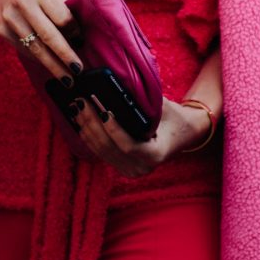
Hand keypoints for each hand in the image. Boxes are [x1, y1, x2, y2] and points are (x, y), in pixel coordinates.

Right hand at [0, 0, 80, 80]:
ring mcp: (10, 19)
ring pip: (35, 48)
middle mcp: (22, 4)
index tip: (82, 43)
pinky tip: (50, 67)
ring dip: (53, 65)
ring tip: (67, 79)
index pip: (62, 17)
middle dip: (65, 55)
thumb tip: (81, 37)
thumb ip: (63, 10)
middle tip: (78, 70)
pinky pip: (25, 51)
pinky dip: (40, 60)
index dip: (74, 32)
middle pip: (48, 35)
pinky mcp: (3, 31)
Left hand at [68, 96, 213, 178]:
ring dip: (86, 127)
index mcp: (156, 155)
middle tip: (81, 100)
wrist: (183, 134)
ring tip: (76, 106)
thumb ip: (143, 102)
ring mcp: (130, 171)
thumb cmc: (175, 117)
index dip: (113, 129)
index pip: (128, 146)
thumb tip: (116, 88)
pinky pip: (100, 152)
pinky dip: (88, 135)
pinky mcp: (121, 167)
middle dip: (92, 123)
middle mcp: (142, 168)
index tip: (103, 110)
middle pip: (109, 148)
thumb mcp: (164, 107)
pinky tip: (80, 119)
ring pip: (100, 150)